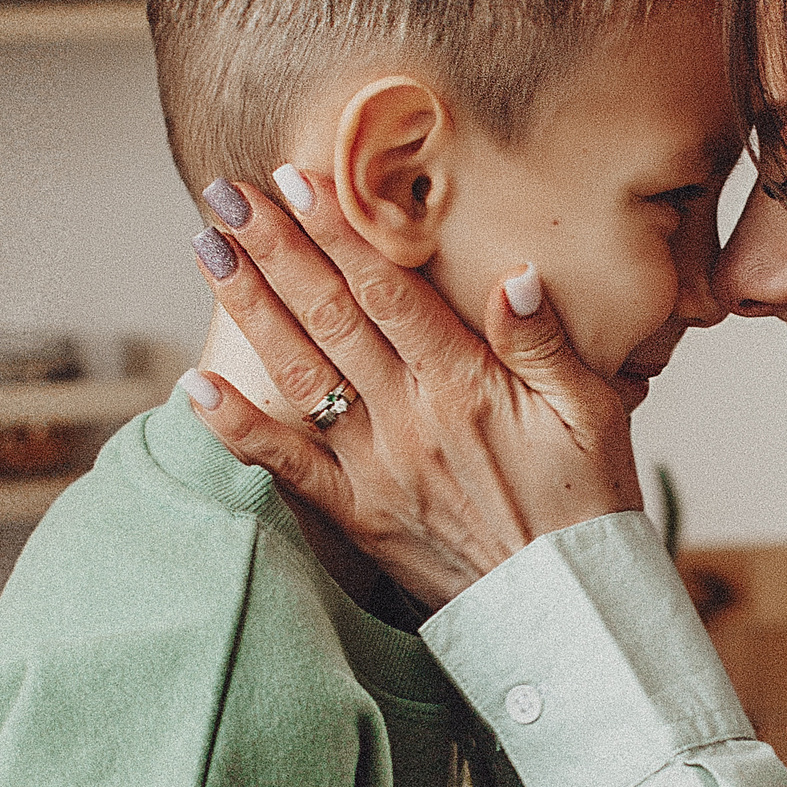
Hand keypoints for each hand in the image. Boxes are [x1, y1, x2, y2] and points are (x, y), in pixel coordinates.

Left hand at [185, 169, 641, 607]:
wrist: (565, 607)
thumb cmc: (586, 503)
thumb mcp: (592, 411)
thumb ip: (544, 341)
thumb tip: (513, 273)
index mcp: (467, 385)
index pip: (388, 291)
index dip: (339, 232)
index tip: (296, 179)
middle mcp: (411, 419)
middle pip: (331, 317)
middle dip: (277, 250)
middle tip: (228, 195)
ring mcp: (377, 468)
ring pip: (301, 374)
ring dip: (251, 310)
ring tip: (209, 252)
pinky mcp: (358, 515)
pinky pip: (287, 468)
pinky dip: (238, 429)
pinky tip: (193, 387)